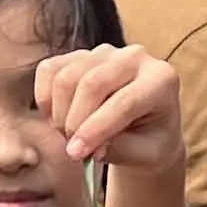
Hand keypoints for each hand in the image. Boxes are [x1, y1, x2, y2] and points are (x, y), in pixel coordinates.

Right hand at [40, 44, 184, 174]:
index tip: (76, 153)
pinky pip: (49, 70)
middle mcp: (134, 57)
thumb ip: (121, 150)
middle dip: (75, 122)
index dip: (96, 129)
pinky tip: (57, 116)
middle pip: (92, 83)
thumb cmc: (150, 141)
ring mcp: (104, 51)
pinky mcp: (79, 54)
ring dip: (60, 114)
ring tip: (71, 136)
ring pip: (66, 77)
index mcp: (161, 79)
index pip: (124, 101)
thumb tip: (90, 149)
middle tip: (74, 150)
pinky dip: (45, 98)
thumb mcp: (146, 154)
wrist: (145, 126)